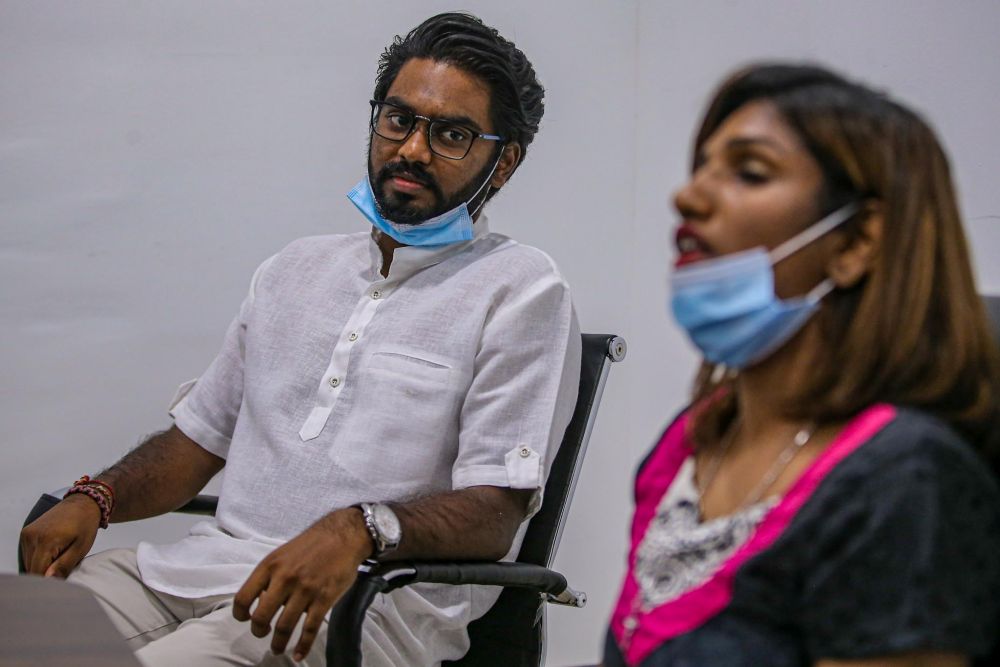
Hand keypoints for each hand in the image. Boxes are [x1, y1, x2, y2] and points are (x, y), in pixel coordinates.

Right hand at [19, 494, 101, 576]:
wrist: (82, 503)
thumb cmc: (85, 525)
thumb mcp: (80, 548)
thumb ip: (63, 565)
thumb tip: (48, 580)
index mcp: (46, 540)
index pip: (37, 572)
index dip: (48, 580)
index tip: (61, 579)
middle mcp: (31, 536)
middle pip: (31, 568)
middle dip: (46, 573)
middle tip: (64, 565)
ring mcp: (26, 534)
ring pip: (28, 562)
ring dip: (42, 565)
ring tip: (60, 556)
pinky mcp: (26, 533)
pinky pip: (28, 554)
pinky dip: (39, 558)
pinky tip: (53, 551)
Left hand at [233, 508, 372, 660]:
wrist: (342, 536)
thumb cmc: (311, 545)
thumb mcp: (283, 554)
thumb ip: (270, 575)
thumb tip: (260, 600)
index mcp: (270, 566)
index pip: (243, 597)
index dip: (240, 614)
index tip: (245, 619)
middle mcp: (285, 579)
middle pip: (261, 616)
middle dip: (259, 631)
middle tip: (263, 634)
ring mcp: (305, 590)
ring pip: (284, 626)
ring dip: (278, 643)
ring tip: (278, 649)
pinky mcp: (323, 599)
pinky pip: (309, 629)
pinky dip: (302, 646)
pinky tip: (298, 654)